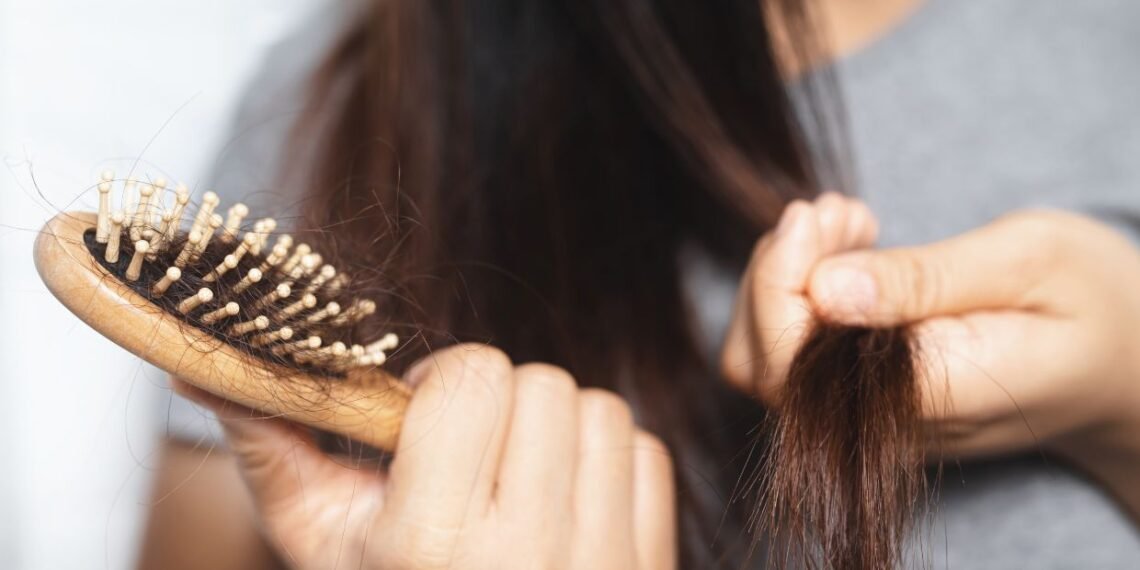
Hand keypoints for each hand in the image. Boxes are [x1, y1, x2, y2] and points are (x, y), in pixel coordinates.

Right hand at [175, 344, 675, 569]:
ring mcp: (603, 566)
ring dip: (555, 427)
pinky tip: (561, 500)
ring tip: (514, 475)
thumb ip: (270, 445)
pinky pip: (646, 455)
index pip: (473, 378)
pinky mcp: (648, 568)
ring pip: (601, 409)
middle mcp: (529, 558)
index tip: (426, 415)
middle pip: (543, 385)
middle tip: (470, 449)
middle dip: (500, 400)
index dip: (445, 381)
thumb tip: (197, 362)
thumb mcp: (319, 539)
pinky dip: (604, 462)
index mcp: (432, 546)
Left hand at [721, 197, 1139, 511]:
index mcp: (930, 396)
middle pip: (757, 363)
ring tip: (847, 222)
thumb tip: (825, 290)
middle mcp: (886, 424)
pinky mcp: (865, 398)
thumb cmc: (1094, 303)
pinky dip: (799, 290)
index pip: (792, 361)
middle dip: (775, 270)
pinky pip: (795, 353)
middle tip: (838, 211)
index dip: (778, 279)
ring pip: (763, 358)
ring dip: (783, 276)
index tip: (814, 213)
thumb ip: (926, 280)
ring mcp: (871, 418)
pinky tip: (850, 250)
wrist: (1128, 367)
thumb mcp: (1029, 264)